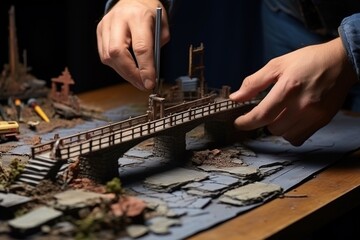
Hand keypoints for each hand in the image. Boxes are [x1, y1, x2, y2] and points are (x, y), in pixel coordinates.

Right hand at [97, 0, 169, 90]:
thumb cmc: (150, 13)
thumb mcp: (162, 28)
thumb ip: (158, 49)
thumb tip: (151, 72)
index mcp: (138, 17)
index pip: (141, 47)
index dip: (145, 69)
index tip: (150, 83)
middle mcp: (118, 20)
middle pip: (118, 53)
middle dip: (131, 74)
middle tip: (143, 85)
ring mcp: (106, 25)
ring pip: (108, 57)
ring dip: (124, 73)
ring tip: (137, 79)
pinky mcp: (99, 31)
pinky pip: (104, 56)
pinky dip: (117, 66)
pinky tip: (127, 69)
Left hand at [230, 38, 356, 145]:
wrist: (342, 61)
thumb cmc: (309, 60)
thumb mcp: (277, 65)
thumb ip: (254, 83)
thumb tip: (235, 97)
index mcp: (288, 89)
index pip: (261, 115)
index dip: (246, 122)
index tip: (239, 123)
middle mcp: (301, 105)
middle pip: (271, 128)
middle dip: (264, 120)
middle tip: (267, 109)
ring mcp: (313, 115)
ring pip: (284, 135)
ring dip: (277, 126)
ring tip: (282, 112)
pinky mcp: (322, 121)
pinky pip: (299, 138)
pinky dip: (290, 132)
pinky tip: (292, 119)